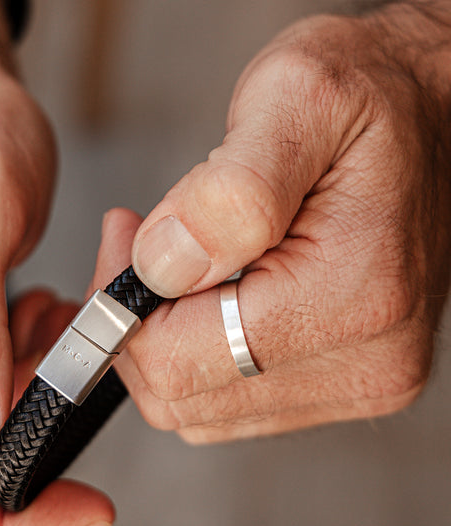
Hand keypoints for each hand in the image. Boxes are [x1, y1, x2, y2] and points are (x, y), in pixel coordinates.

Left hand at [93, 4, 450, 442]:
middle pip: (183, 398)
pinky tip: (207, 296)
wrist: (424, 117)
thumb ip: (226, 194)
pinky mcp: (340, 381)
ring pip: (200, 410)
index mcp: (351, 297)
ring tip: (178, 263)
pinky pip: (229, 403)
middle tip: (140, 247)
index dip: (122, 308)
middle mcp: (363, 361)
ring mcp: (355, 380)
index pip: (181, 363)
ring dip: (166, 341)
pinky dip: (198, 355)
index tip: (124, 240)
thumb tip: (160, 269)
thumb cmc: (368, 97)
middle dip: (138, 326)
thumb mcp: (294, 99)